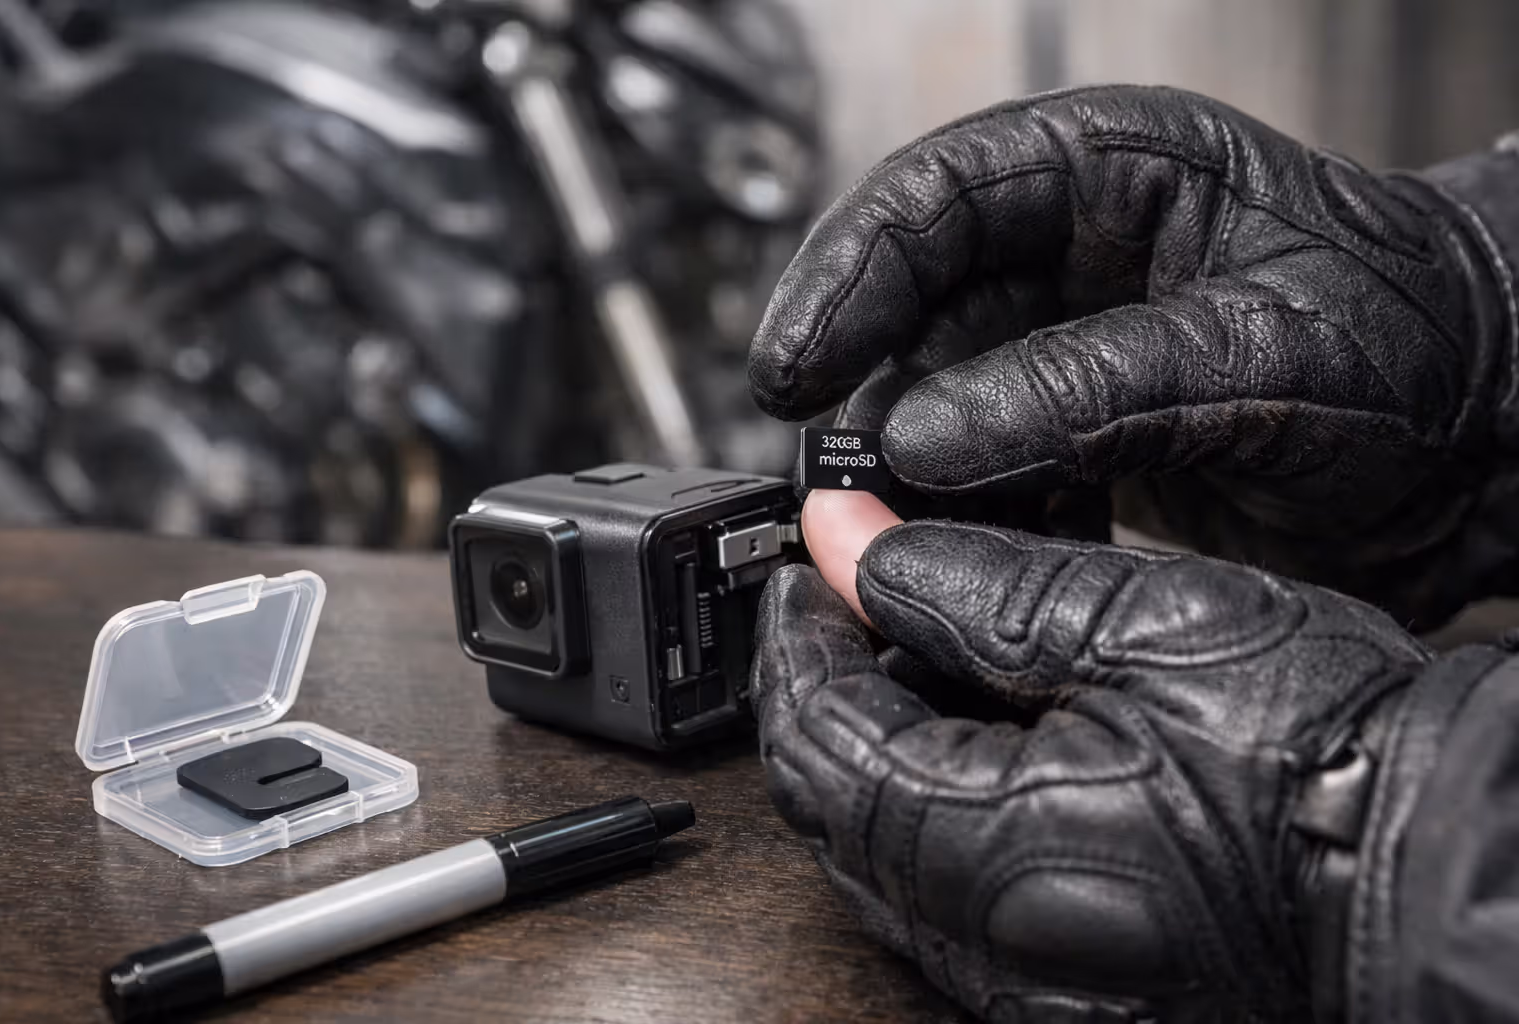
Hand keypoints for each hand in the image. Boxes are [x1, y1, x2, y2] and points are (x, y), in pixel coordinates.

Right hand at [749, 85, 1518, 625]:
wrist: (1487, 449)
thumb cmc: (1418, 348)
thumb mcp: (1262, 353)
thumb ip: (1090, 389)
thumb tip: (928, 436)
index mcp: (1120, 173)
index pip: (936, 199)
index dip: (845, 277)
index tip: (792, 368)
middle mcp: (1079, 253)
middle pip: (913, 305)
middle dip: (862, 390)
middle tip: (831, 478)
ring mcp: (1071, 348)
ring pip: (935, 398)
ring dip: (909, 471)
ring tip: (894, 532)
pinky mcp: (1077, 435)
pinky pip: (983, 469)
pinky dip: (965, 517)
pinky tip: (970, 552)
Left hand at [751, 491, 1515, 1020]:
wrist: (1449, 865)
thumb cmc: (1330, 755)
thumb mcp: (1144, 622)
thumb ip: (970, 583)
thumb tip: (854, 539)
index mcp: (989, 854)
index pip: (816, 736)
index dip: (797, 636)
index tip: (810, 566)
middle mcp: (987, 947)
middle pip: (828, 805)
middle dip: (824, 688)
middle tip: (855, 597)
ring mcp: (1022, 986)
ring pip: (878, 855)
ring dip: (872, 745)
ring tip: (918, 648)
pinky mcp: (1063, 995)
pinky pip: (943, 897)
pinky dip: (928, 806)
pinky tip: (976, 737)